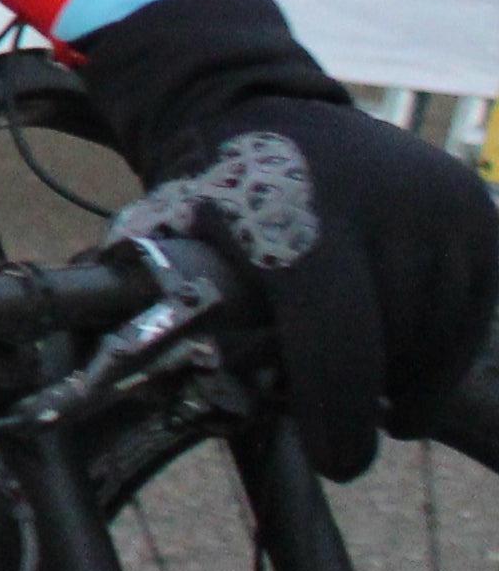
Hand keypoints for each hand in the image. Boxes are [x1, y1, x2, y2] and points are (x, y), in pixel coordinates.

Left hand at [79, 0, 498, 476]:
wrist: (262, 107)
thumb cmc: (213, 195)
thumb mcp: (178, 243)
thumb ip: (172, 315)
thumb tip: (108, 402)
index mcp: (301, 214)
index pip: (337, 340)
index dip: (339, 416)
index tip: (339, 463)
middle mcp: (387, 203)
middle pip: (391, 350)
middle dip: (363, 397)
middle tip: (338, 422)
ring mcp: (443, 207)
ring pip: (436, 342)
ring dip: (402, 377)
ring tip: (358, 374)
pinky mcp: (480, 216)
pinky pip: (471, 320)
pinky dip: (438, 354)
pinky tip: (399, 361)